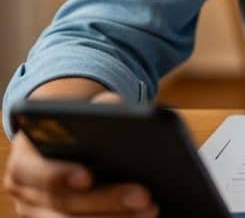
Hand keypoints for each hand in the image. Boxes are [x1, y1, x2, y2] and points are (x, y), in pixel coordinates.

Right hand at [3, 92, 157, 216]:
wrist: (68, 142)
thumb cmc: (81, 123)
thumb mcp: (87, 109)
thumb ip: (100, 106)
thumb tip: (116, 108)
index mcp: (25, 159)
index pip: (33, 171)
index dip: (58, 175)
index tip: (87, 177)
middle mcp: (27, 193)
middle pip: (63, 205)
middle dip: (105, 201)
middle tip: (144, 196)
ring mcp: (41, 213)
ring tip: (151, 211)